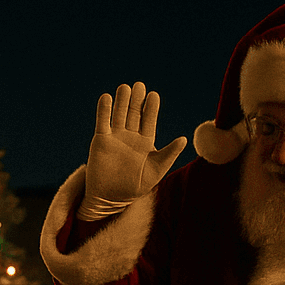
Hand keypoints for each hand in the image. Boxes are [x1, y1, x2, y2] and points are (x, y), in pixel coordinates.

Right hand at [80, 82, 187, 215]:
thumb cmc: (136, 187)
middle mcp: (130, 136)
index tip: (154, 95)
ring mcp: (115, 137)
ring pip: (119, 114)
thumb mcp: (156, 170)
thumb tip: (183, 139)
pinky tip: (106, 98)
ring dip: (121, 101)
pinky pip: (103, 122)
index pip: (149, 120)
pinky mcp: (101, 140)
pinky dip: (104, 110)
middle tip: (140, 86)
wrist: (111, 198)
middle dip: (137, 100)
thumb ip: (168, 154)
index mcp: (145, 142)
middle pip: (134, 113)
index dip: (151, 108)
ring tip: (125, 87)